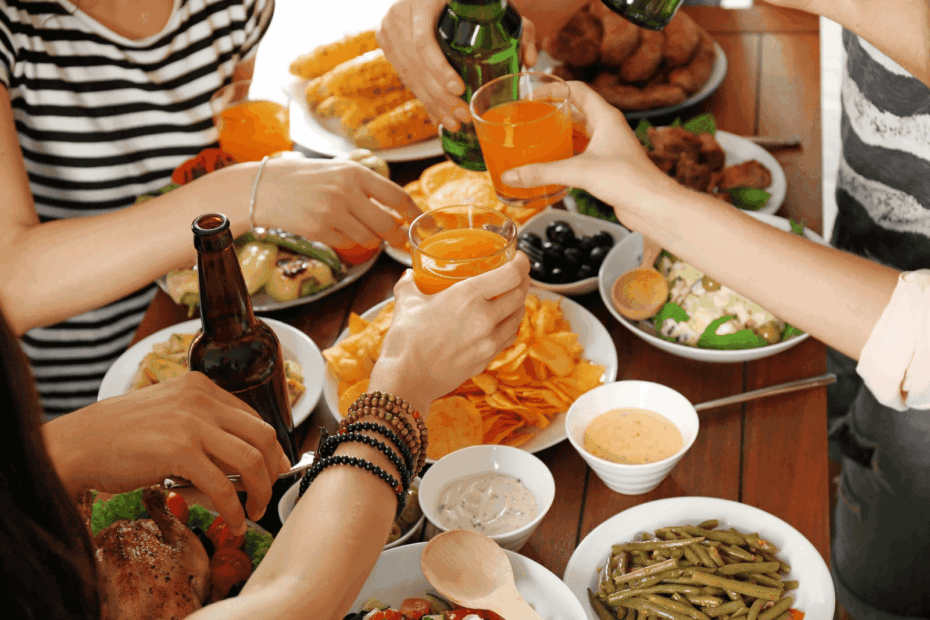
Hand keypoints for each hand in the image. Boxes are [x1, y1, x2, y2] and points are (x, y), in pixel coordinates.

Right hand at [43, 372, 289, 534]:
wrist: (79, 443)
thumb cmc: (120, 435)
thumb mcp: (170, 417)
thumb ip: (204, 431)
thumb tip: (241, 466)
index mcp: (201, 387)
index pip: (253, 417)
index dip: (270, 447)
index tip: (274, 468)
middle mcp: (201, 399)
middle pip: (262, 435)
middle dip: (273, 469)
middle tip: (268, 492)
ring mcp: (192, 423)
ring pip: (251, 460)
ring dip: (260, 491)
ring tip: (254, 512)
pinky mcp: (180, 450)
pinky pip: (223, 486)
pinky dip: (234, 509)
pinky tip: (234, 522)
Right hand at [227, 157, 421, 256]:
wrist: (264, 187)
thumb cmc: (304, 178)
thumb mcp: (337, 170)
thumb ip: (364, 185)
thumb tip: (397, 207)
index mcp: (355, 172)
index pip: (396, 196)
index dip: (413, 213)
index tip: (420, 222)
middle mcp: (346, 191)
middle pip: (387, 223)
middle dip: (397, 237)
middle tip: (400, 241)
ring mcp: (332, 212)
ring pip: (368, 238)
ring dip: (369, 239)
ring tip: (356, 228)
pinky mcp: (319, 230)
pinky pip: (346, 243)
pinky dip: (346, 241)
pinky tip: (333, 229)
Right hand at [370, 252, 531, 411]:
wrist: (405, 380)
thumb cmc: (405, 341)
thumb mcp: (406, 302)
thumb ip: (410, 284)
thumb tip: (410, 275)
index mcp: (468, 297)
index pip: (511, 275)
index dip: (521, 263)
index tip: (518, 258)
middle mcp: (485, 318)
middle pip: (519, 295)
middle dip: (522, 282)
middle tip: (516, 275)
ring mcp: (488, 342)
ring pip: (518, 317)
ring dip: (518, 304)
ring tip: (510, 297)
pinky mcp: (487, 359)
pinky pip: (508, 338)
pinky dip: (509, 326)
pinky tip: (501, 323)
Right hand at [377, 0, 536, 131]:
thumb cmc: (473, 1)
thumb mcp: (499, 8)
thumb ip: (521, 29)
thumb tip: (529, 60)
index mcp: (421, 3)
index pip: (423, 42)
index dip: (438, 69)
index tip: (458, 89)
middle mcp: (400, 15)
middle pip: (416, 65)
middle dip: (439, 97)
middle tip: (462, 117)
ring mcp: (389, 30)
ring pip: (409, 75)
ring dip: (432, 104)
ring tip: (454, 123)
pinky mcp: (388, 43)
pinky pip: (404, 76)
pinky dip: (422, 97)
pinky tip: (437, 115)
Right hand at [499, 81, 680, 228]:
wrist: (652, 206)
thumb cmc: (630, 180)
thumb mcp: (580, 171)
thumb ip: (543, 172)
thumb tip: (511, 176)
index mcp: (606, 117)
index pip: (577, 90)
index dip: (553, 89)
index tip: (532, 96)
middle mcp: (608, 129)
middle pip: (576, 111)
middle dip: (552, 113)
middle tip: (530, 118)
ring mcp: (608, 148)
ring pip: (578, 134)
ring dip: (558, 135)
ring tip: (535, 139)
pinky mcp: (607, 167)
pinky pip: (581, 154)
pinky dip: (565, 155)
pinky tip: (551, 164)